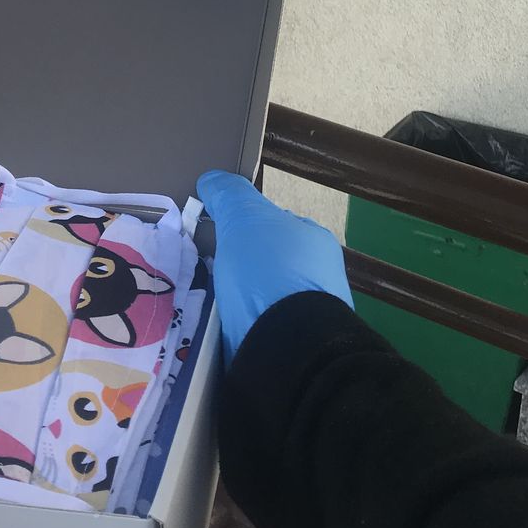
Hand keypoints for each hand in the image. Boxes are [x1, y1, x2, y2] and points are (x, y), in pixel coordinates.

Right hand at [197, 170, 352, 364]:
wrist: (288, 345)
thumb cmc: (270, 272)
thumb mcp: (244, 219)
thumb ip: (229, 195)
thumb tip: (212, 179)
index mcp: (314, 242)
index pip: (276, 225)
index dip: (244, 228)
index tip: (218, 239)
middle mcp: (318, 277)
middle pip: (269, 264)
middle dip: (243, 269)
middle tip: (209, 275)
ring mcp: (309, 316)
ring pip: (265, 300)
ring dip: (242, 303)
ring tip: (212, 308)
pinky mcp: (295, 349)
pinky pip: (262, 329)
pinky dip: (243, 328)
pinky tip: (225, 333)